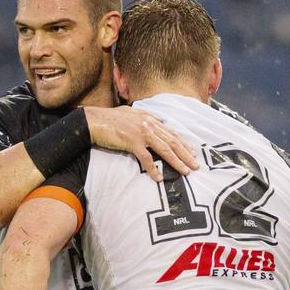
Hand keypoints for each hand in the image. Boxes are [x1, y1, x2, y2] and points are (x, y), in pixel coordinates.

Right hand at [84, 106, 198, 180]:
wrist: (94, 120)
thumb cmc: (110, 118)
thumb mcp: (131, 112)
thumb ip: (146, 116)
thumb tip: (159, 119)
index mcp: (150, 119)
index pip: (171, 132)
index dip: (183, 143)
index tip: (192, 153)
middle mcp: (149, 124)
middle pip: (172, 141)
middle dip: (186, 154)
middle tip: (195, 165)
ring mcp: (141, 133)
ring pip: (164, 149)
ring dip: (177, 161)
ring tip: (185, 171)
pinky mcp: (132, 142)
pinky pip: (146, 158)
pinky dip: (153, 169)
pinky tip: (159, 177)